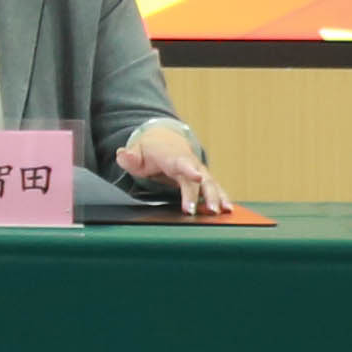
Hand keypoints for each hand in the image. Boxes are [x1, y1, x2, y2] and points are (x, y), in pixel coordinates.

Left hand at [112, 126, 231, 216]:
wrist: (165, 141)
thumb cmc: (149, 151)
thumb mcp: (136, 152)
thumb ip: (129, 157)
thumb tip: (122, 154)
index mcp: (172, 156)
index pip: (181, 162)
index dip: (190, 170)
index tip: (198, 177)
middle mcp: (189, 162)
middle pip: (199, 179)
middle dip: (204, 194)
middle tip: (209, 210)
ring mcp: (198, 170)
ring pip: (211, 183)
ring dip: (218, 197)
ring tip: (224, 211)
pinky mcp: (204, 179)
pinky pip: (215, 188)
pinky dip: (223, 198)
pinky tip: (229, 210)